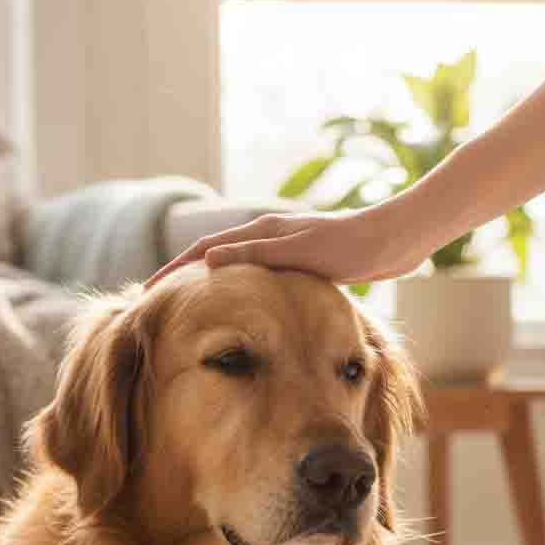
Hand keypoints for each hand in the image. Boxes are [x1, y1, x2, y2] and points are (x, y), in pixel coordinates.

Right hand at [146, 205, 425, 287]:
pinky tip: (241, 312)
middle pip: (213, 258)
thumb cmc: (353, 246)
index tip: (147, 291)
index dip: (174, 272)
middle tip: (157, 302)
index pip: (204, 252)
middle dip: (183, 278)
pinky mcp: (302, 264)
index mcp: (262, 233)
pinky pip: (258, 280)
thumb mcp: (301, 251)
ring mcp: (284, 250)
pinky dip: (238, 293)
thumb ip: (257, 254)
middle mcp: (268, 238)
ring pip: (234, 270)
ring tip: (189, 308)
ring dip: (209, 286)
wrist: (397, 239)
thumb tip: (207, 261)